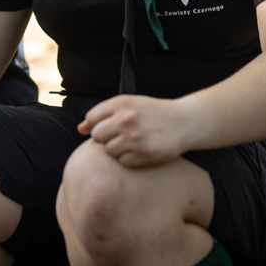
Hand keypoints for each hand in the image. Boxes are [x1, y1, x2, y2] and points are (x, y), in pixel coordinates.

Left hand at [77, 95, 193, 167]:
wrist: (185, 122)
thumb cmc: (154, 113)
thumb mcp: (131, 105)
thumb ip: (104, 114)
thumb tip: (80, 129)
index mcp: (121, 103)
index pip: (92, 118)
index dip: (99, 124)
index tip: (112, 126)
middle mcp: (125, 119)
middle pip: (97, 136)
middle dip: (107, 138)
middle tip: (125, 135)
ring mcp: (134, 137)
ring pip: (109, 151)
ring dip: (118, 149)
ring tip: (135, 142)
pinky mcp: (142, 153)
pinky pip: (123, 161)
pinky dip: (130, 159)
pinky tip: (142, 150)